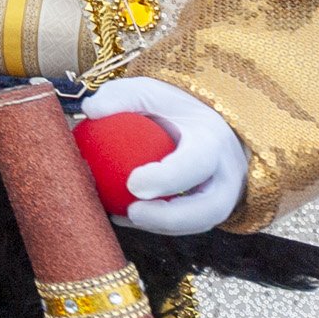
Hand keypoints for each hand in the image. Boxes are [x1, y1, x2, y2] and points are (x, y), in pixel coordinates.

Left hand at [79, 77, 248, 233]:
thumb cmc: (169, 107)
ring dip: (162, 226)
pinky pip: (188, 225)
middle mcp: (226, 173)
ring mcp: (224, 196)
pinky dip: (158, 226)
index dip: (168, 178)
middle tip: (132, 213)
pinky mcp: (210, 210)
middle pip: (211, 208)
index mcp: (213, 140)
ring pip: (201, 223)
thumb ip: (120, 96)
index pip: (197, 163)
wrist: (202, 122)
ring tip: (122, 216)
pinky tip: (122, 216)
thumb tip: (92, 110)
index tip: (132, 183)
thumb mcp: (147, 91)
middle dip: (172, 218)